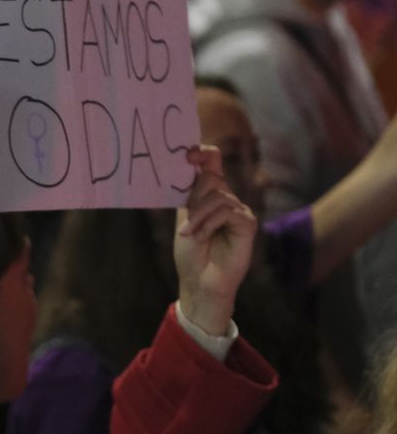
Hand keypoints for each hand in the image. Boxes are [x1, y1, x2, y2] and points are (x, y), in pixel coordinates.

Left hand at [175, 145, 256, 335]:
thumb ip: (190, 194)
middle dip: (194, 199)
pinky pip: (227, 211)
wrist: (199, 280)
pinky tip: (202, 237)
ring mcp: (238, 210)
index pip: (212, 163)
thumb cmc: (190, 253)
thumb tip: (191, 164)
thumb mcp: (185, 217)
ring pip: (217, 196)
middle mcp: (225, 198)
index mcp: (207, 194)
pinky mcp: (248, 223)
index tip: (188, 152)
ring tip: (190, 234)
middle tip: (186, 224)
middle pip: (211, 177)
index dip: (203, 153)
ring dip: (198, 216)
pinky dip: (209, 223)